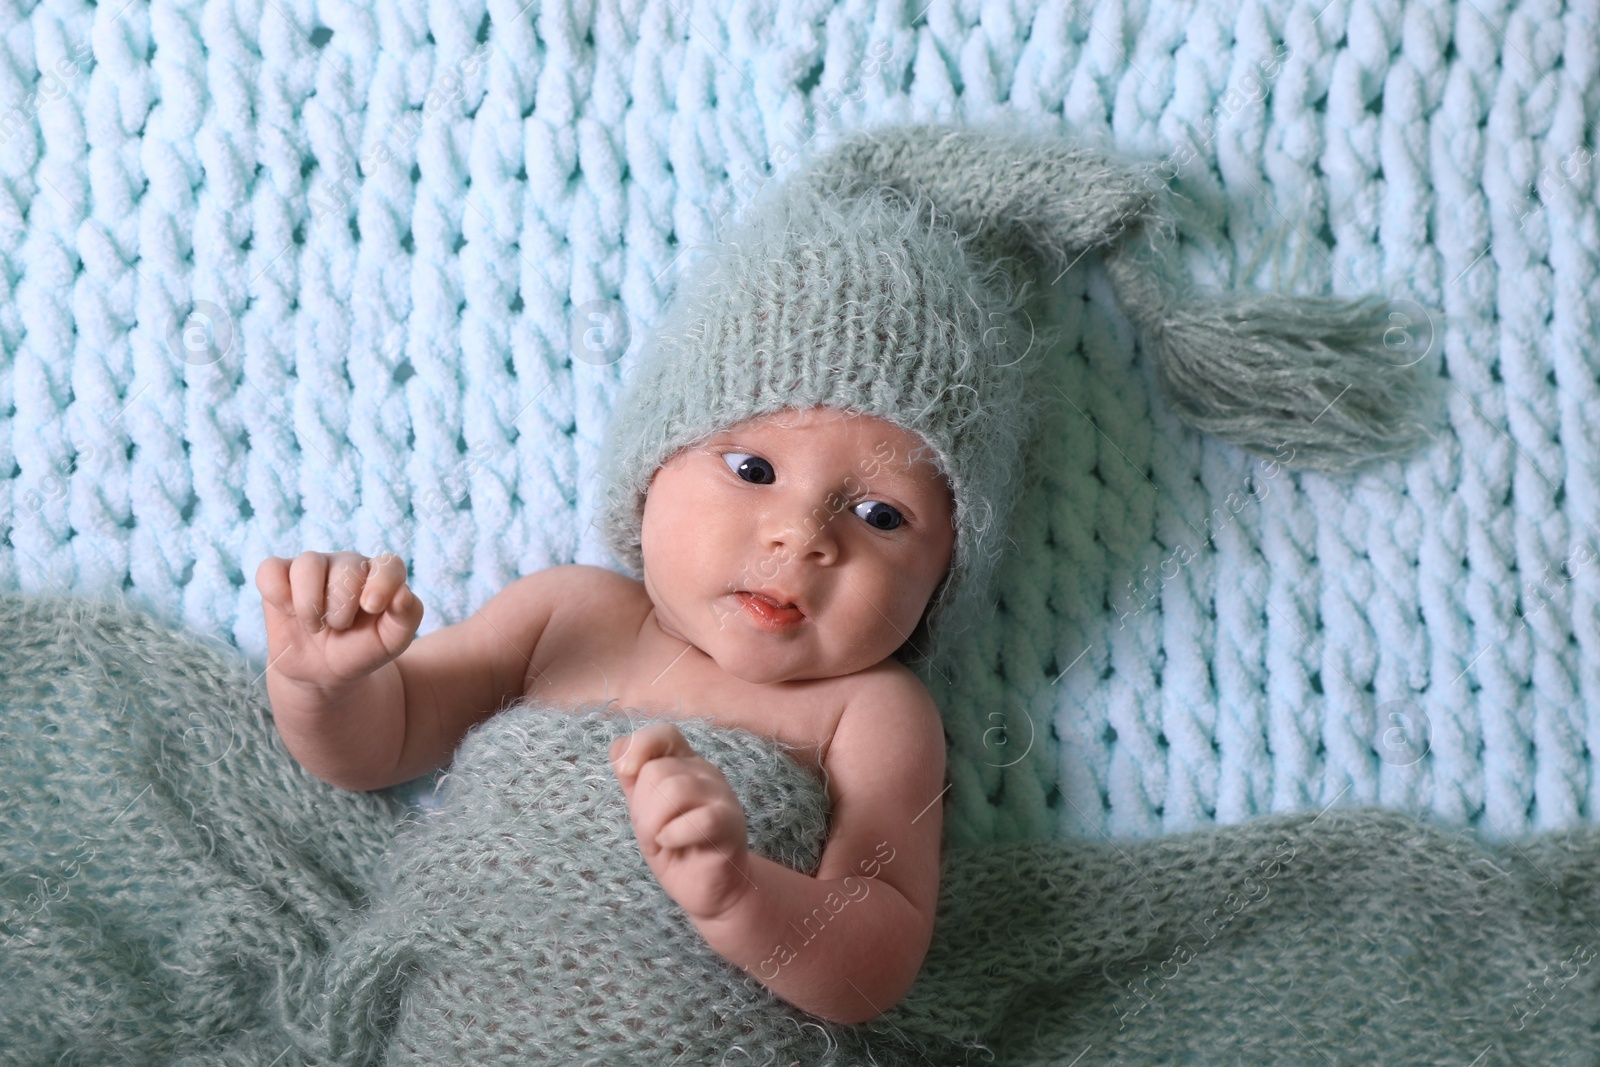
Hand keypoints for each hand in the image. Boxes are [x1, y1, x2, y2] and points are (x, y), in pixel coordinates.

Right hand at [254, 551, 424, 693]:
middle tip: (339, 627)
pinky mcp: (280, 576)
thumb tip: (403, 593)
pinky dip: (277, 592)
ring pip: (308, 563)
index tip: (371, 608)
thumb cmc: (362, 649)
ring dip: (310, 603)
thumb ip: (408, 616)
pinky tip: (288, 611)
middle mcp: (348, 564)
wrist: (324, 671)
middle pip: (347, 565)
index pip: (389, 564)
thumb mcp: (392, 641)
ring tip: (314, 626)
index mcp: (380, 576)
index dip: (382, 583)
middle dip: (342, 605)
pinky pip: (271, 569)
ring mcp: (313, 567)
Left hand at [610, 723, 753, 921]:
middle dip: (642, 807)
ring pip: (674, 790)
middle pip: (658, 770)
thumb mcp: (645, 813)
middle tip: (652, 832)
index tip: (626, 773)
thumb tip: (617, 748)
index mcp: (685, 764)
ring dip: (654, 824)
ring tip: (661, 841)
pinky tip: (672, 845)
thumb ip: (633, 781)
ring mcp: (722, 796)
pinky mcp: (730, 823)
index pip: (664, 733)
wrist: (708, 891)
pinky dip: (673, 835)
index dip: (640, 747)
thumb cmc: (675, 848)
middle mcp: (705, 773)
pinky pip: (698, 819)